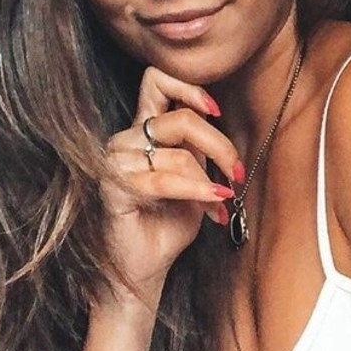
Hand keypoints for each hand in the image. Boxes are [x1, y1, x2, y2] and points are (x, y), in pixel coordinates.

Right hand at [101, 66, 242, 307]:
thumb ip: (199, 153)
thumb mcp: (193, 182)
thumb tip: (220, 135)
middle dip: (220, 145)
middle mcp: (126, 140)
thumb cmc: (165, 227)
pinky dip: (195, 191)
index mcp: (142, 131)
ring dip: (208, 180)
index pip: (157, 82)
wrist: (143, 269)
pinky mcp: (114, 187)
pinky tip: (213, 206)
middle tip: (236, 173)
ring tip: (219, 204)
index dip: (190, 89)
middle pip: (180, 117)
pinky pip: (163, 180)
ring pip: (178, 153)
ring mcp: (116, 162)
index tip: (217, 112)